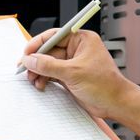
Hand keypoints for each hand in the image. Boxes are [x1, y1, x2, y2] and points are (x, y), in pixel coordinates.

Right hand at [21, 29, 139, 125]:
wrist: (115, 103)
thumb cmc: (105, 84)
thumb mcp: (73, 72)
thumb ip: (48, 65)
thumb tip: (30, 59)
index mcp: (81, 39)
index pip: (54, 35)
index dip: (38, 43)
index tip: (26, 53)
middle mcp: (77, 49)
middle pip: (49, 50)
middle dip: (36, 61)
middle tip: (25, 69)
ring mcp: (73, 63)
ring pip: (49, 63)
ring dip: (39, 71)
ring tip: (33, 80)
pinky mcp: (70, 76)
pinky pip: (52, 74)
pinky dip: (44, 79)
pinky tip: (40, 84)